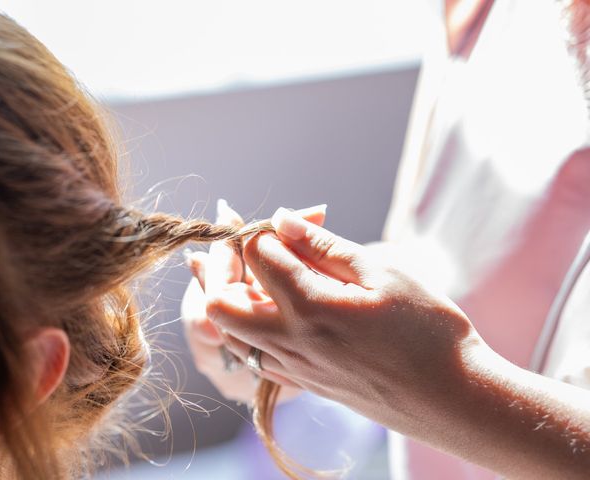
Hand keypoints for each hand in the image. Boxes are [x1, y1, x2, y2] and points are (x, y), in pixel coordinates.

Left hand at [207, 208, 589, 478]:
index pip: (257, 254)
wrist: (452, 399)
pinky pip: (256, 356)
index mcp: (311, 306)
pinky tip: (285, 313)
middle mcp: (290, 341)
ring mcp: (293, 367)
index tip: (282, 222)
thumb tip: (283, 219)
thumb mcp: (384, 274)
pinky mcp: (303, 383)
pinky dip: (255, 328)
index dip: (263, 230)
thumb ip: (325, 246)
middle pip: (220, 301)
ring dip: (236, 299)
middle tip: (257, 250)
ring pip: (231, 332)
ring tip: (269, 278)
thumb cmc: (429, 331)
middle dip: (227, 268)